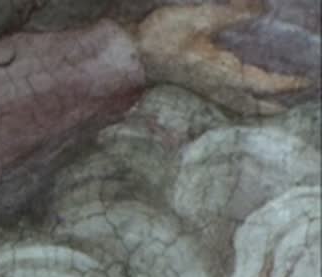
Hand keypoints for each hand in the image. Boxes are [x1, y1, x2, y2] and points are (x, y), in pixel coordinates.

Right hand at [131, 1, 309, 114]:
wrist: (132, 51)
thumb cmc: (163, 35)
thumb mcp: (201, 18)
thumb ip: (234, 14)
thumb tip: (263, 9)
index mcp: (220, 72)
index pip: (261, 84)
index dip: (285, 84)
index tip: (305, 81)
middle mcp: (214, 86)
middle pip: (250, 104)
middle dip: (273, 106)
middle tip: (293, 102)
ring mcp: (203, 89)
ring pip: (237, 105)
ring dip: (257, 107)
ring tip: (274, 105)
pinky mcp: (195, 86)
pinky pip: (225, 101)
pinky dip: (241, 102)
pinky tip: (243, 98)